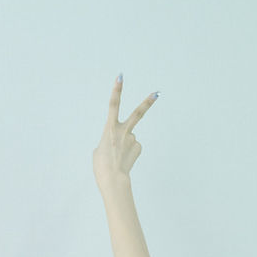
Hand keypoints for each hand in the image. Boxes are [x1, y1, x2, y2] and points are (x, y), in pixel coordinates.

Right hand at [93, 76, 157, 190]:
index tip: (121, 77)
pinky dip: (128, 152)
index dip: (116, 90)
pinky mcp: (138, 147)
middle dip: (147, 102)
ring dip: (123, 145)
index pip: (113, 105)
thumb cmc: (101, 165)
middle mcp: (123, 131)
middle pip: (138, 114)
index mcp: (110, 129)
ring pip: (129, 137)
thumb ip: (110, 138)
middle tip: (157, 93)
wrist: (112, 180)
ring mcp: (133, 139)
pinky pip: (133, 146)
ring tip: (117, 157)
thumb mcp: (99, 149)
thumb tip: (124, 138)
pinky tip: (124, 159)